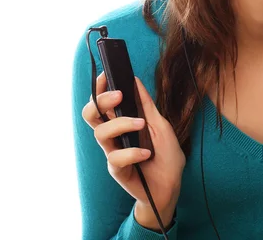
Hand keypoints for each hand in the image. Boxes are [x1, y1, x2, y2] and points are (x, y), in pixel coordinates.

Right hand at [82, 72, 185, 218]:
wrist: (171, 186)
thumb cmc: (166, 156)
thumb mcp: (161, 125)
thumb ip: (146, 105)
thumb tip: (135, 80)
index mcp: (122, 122)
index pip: (102, 103)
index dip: (99, 88)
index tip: (106, 75)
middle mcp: (113, 136)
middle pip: (90, 115)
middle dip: (100, 101)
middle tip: (119, 95)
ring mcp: (113, 152)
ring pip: (100, 133)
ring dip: (121, 124)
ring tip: (141, 124)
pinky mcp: (116, 170)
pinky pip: (115, 158)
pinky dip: (131, 153)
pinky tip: (146, 153)